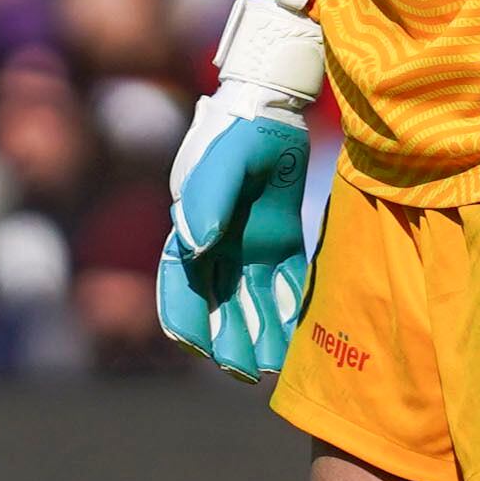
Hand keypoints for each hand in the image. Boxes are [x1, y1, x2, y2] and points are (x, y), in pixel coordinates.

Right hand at [159, 0, 328, 380]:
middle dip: (226, 340)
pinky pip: (283, 286)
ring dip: (257, 335)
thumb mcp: (226, 159)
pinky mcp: (279, 241)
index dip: (186, 315)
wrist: (276, 107)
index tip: (197, 348)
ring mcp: (248, 246)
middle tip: (245, 373)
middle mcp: (217, 244)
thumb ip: (210, 198)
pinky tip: (298, 342)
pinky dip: (286, 314)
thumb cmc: (242, 131)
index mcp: (193, 227)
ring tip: (271, 370)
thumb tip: (199, 245)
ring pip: (249, 302)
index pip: (181, 282)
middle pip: (217, 303)